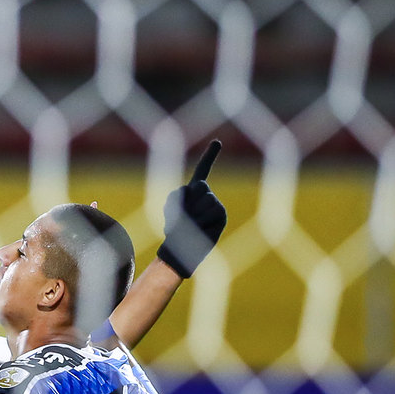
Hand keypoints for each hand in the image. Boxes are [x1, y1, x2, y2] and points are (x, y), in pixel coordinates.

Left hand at [157, 140, 227, 277]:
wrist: (181, 251)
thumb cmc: (174, 231)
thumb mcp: (172, 209)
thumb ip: (180, 197)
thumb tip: (195, 194)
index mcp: (195, 192)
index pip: (203, 170)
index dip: (210, 155)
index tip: (218, 141)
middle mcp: (208, 196)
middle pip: (200, 186)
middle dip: (188, 201)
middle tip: (183, 218)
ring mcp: (216, 205)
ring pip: (205, 199)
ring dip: (193, 214)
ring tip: (190, 226)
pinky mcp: (222, 215)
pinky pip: (210, 211)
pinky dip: (200, 221)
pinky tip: (199, 230)